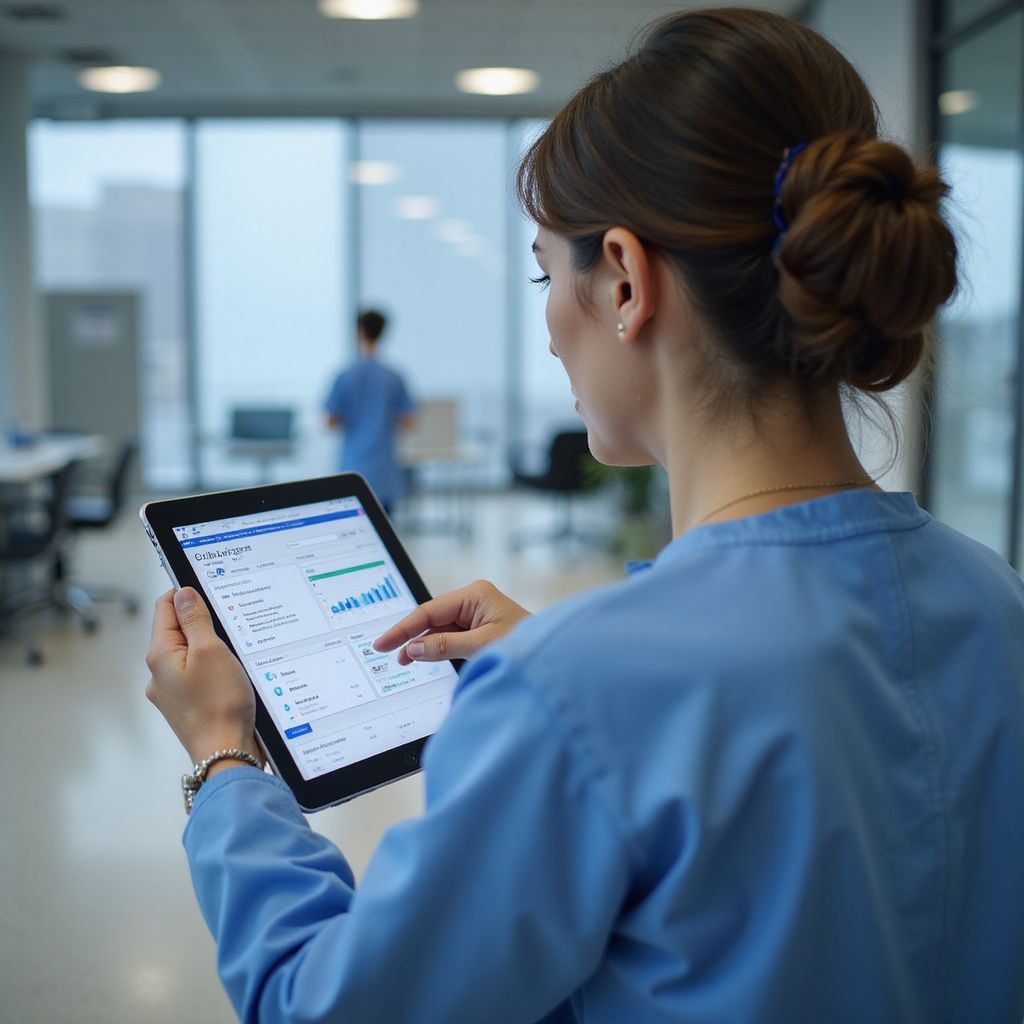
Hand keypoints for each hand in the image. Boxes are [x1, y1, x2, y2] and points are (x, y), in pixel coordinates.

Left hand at [145, 588, 260, 767]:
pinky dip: (215, 668)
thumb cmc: (220, 705)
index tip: (211, 589)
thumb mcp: (211, 650)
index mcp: (159, 655)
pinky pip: (199, 674)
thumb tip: (183, 593)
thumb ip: (195, 619)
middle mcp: (160, 672)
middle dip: (203, 621)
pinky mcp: (188, 705)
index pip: (165, 607)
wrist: (227, 753)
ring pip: (191, 653)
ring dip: (211, 646)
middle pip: (178, 629)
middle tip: (231, 622)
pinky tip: (233, 674)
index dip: (186, 593)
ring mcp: (172, 691)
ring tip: (235, 651)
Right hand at [374, 580, 530, 664]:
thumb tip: (413, 649)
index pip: (429, 611)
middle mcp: (474, 600)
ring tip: (402, 662)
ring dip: (421, 645)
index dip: (402, 628)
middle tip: (385, 653)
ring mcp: (476, 614)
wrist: (554, 659)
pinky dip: (435, 648)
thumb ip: (444, 647)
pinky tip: (421, 658)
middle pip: (431, 618)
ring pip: (439, 629)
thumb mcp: (482, 646)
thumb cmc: (526, 645)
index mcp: (475, 594)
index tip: (382, 643)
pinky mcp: (479, 628)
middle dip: (409, 636)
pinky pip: (450, 636)